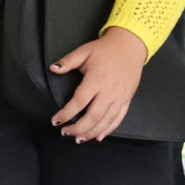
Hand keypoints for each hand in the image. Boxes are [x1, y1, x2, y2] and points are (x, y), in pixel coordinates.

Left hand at [50, 26, 147, 141]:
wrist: (130, 46)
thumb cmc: (107, 49)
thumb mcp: (85, 51)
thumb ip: (68, 61)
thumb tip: (53, 68)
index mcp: (97, 79)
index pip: (79, 102)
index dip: (66, 114)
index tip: (56, 120)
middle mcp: (109, 90)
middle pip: (93, 116)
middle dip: (77, 128)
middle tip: (65, 132)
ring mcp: (120, 96)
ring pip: (106, 121)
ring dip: (91, 132)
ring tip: (78, 138)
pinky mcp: (126, 99)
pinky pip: (118, 118)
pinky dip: (108, 130)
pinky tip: (99, 136)